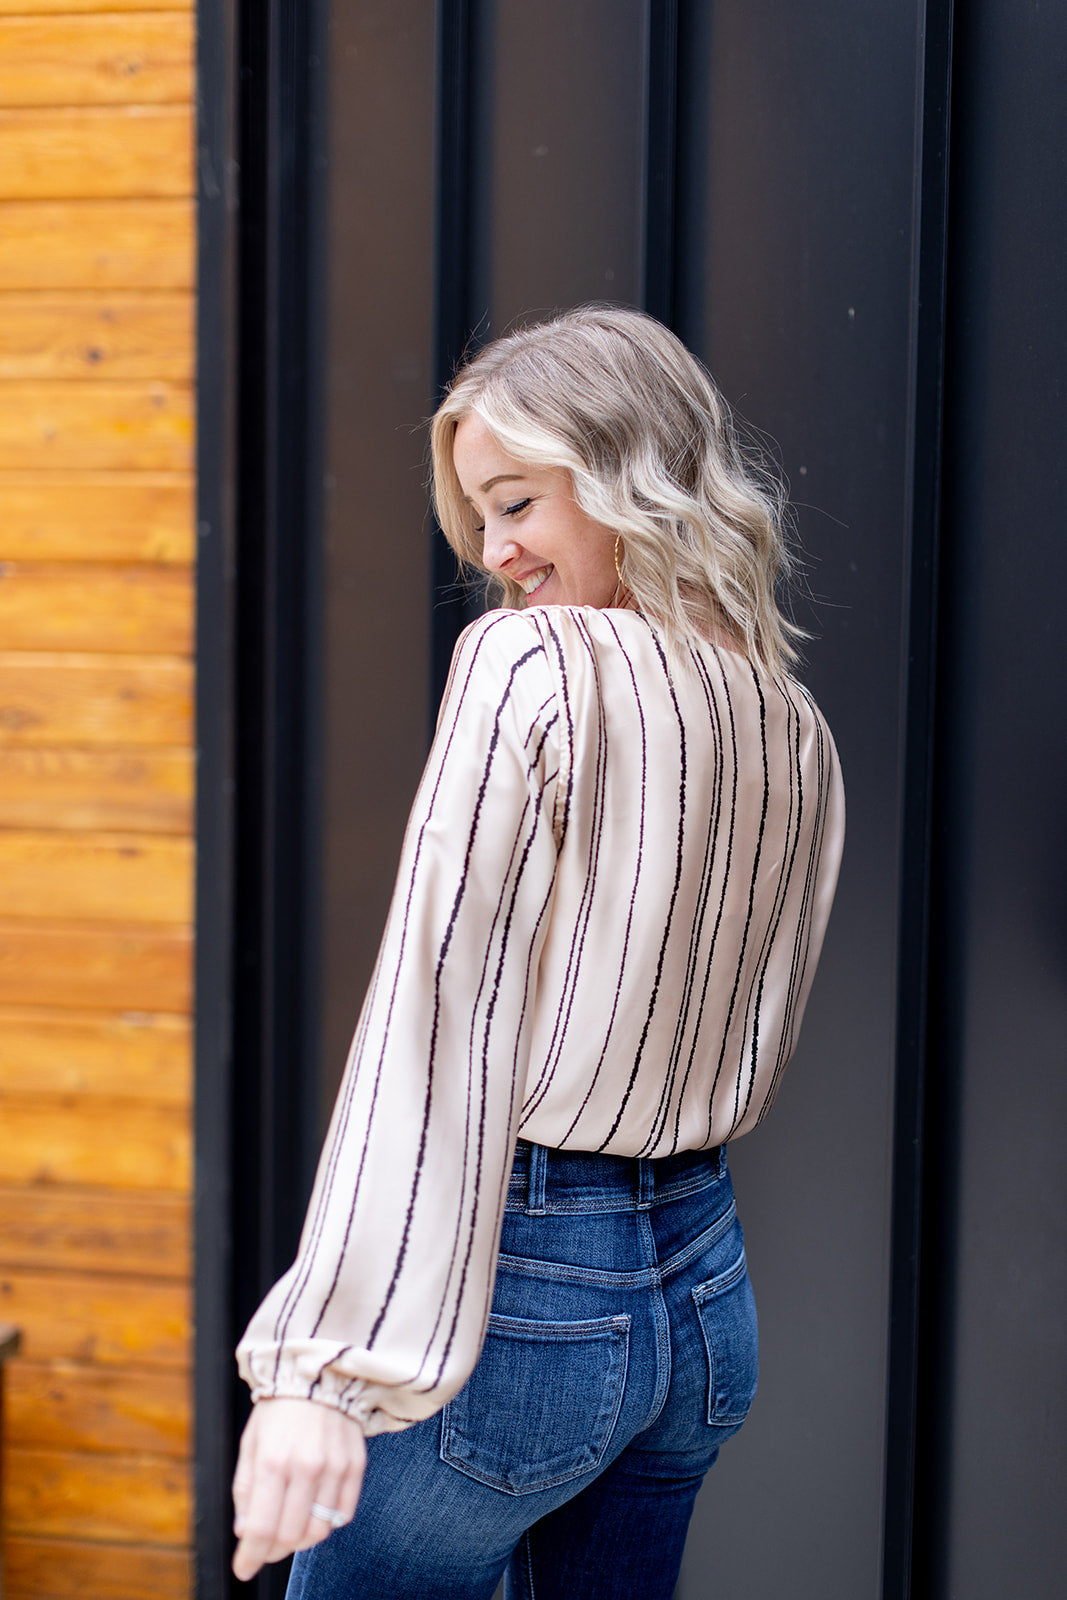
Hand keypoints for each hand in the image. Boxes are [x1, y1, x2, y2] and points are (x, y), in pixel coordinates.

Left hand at [231, 1397, 367, 1580]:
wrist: (318, 1374)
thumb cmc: (279, 1409)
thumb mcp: (250, 1444)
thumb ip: (245, 1489)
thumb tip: (245, 1532)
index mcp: (273, 1461)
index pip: (261, 1528)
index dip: (250, 1557)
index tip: (244, 1568)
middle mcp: (306, 1466)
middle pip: (291, 1536)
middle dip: (273, 1551)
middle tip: (265, 1546)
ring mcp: (334, 1467)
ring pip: (319, 1531)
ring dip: (300, 1539)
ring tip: (290, 1526)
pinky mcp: (355, 1465)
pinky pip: (344, 1514)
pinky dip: (328, 1522)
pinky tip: (314, 1509)